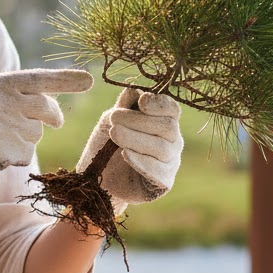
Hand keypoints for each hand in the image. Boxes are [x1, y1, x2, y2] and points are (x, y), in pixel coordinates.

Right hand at [0, 68, 93, 198]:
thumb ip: (15, 93)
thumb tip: (53, 100)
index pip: (39, 79)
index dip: (66, 79)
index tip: (90, 80)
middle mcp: (3, 102)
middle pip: (47, 110)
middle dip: (53, 117)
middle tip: (54, 121)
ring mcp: (4, 127)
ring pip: (36, 134)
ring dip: (25, 138)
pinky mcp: (4, 151)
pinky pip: (25, 154)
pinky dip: (15, 155)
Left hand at [76, 87, 182, 212]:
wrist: (99, 180)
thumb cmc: (107, 145)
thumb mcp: (110, 121)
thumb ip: (123, 107)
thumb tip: (133, 90)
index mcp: (163, 121)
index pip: (171, 109)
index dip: (159, 104)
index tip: (142, 101)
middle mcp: (173, 140)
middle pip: (167, 127)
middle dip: (139, 121)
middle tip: (114, 118)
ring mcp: (171, 162)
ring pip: (162, 148)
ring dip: (136, 139)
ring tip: (114, 133)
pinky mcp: (164, 182)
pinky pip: (158, 171)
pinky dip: (141, 162)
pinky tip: (125, 154)